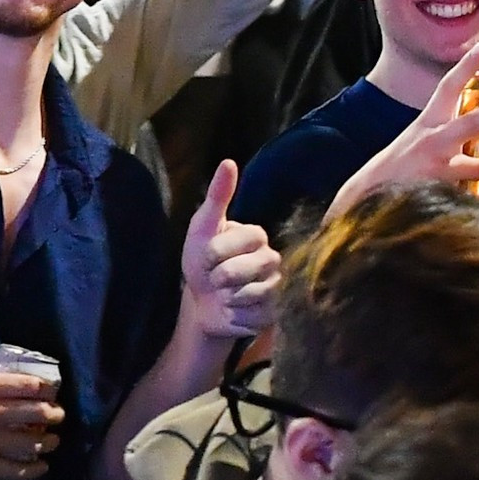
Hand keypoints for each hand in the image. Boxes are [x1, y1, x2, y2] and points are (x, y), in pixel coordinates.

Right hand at [0, 369, 65, 479]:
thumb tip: (5, 378)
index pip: (27, 385)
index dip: (46, 390)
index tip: (52, 393)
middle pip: (36, 414)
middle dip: (53, 416)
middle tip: (57, 418)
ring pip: (31, 443)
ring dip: (48, 443)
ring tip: (52, 443)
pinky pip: (14, 471)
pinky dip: (32, 470)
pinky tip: (39, 467)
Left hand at [180, 161, 281, 338]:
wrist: (202, 302)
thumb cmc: (202, 262)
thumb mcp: (203, 227)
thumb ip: (217, 196)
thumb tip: (228, 162)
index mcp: (257, 236)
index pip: (233, 243)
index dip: (211, 254)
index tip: (204, 256)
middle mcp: (273, 260)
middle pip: (239, 271)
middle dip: (216, 277)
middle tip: (214, 278)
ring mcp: (276, 288)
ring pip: (247, 294)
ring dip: (224, 298)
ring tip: (223, 294)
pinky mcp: (273, 314)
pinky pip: (251, 317)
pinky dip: (233, 316)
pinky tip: (232, 310)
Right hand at [326, 44, 478, 220]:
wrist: (365, 192)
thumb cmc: (396, 166)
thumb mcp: (416, 140)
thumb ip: (442, 134)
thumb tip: (474, 131)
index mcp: (426, 122)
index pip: (447, 88)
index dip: (465, 67)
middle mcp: (431, 139)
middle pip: (472, 122)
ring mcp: (435, 165)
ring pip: (477, 165)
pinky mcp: (436, 189)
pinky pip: (468, 195)